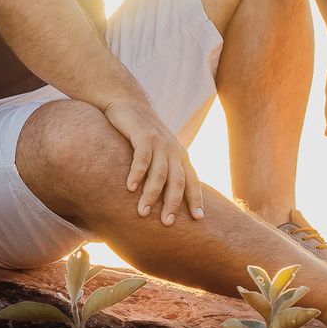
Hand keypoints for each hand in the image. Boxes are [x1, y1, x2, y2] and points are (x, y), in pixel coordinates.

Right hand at [101, 97, 204, 225]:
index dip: (195, 200)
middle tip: (166, 224)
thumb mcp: (157, 150)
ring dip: (151, 195)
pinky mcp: (143, 136)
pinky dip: (137, 174)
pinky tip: (130, 188)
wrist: (128, 103)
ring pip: (159, 174)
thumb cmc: (141, 132)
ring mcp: (159, 142)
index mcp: (180, 156)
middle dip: (172, 204)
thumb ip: (162, 168)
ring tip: (143, 212)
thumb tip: (163, 196)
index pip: (191, 181)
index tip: (198, 220)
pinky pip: (141, 159)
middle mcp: (173, 150)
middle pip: (177, 181)